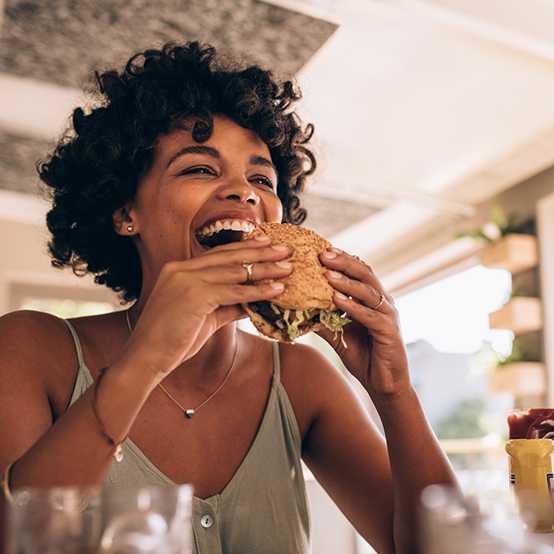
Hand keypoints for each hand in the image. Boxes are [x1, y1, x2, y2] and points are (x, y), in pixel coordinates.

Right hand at [119, 237, 291, 379]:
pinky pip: (234, 291)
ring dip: (265, 269)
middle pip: (229, 256)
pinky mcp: (194, 294)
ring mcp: (187, 279)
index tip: (266, 244)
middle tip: (284, 249)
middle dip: (260, 252)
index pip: (218, 254)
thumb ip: (227, 305)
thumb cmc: (172, 340)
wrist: (146, 358)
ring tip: (287, 268)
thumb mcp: (204, 317)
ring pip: (235, 271)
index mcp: (179, 270)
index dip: (244, 248)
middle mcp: (182, 269)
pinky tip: (276, 289)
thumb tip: (251, 302)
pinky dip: (258, 291)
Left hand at [318, 249, 410, 396]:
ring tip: (327, 273)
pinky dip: (353, 306)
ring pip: (368, 291)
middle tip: (323, 253)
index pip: (358, 271)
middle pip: (365, 274)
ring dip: (346, 281)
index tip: (321, 249)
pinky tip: (337, 299)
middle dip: (343, 262)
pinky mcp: (389, 331)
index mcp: (372, 298)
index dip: (342, 259)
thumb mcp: (338, 334)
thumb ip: (324, 319)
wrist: (384, 384)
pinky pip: (370, 315)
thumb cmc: (363, 355)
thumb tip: (298, 308)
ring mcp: (389, 315)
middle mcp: (383, 302)